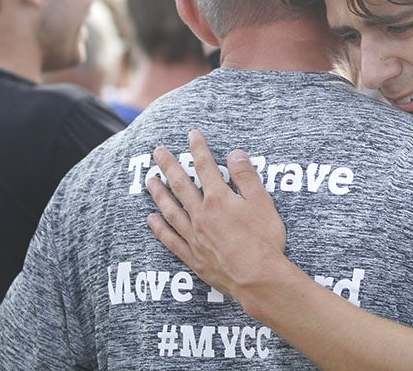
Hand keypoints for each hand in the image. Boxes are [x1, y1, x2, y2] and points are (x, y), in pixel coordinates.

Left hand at [146, 129, 285, 301]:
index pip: (205, 166)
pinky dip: (160, 228)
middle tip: (157, 152)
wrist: (258, 277)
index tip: (192, 134)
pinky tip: (152, 219)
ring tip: (149, 181)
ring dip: (158, 194)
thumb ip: (246, 176)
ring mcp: (194, 236)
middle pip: (180, 185)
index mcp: (218, 198)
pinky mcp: (193, 256)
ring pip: (171, 210)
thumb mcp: (262, 202)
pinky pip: (171, 239)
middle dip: (168, 166)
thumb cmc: (264, 239)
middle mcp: (201, 214)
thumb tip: (235, 154)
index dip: (198, 148)